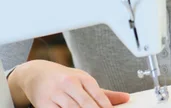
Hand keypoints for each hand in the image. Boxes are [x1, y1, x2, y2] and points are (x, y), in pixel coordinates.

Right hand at [9, 60, 128, 107]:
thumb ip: (104, 93)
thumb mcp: (84, 81)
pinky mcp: (44, 104)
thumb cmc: (64, 78)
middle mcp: (69, 84)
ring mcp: (55, 94)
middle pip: (85, 104)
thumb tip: (126, 98)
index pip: (98, 94)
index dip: (106, 106)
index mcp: (82, 77)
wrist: (37, 74)